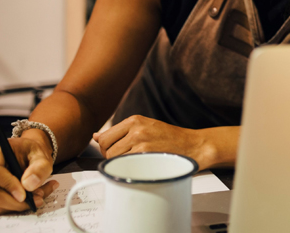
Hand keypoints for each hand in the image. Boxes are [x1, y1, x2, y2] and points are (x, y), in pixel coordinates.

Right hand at [0, 138, 58, 215]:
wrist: (29, 155)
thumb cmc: (33, 152)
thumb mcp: (42, 154)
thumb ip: (39, 167)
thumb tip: (28, 185)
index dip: (7, 185)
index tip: (25, 194)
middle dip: (18, 202)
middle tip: (39, 198)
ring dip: (19, 206)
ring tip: (39, 195)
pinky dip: (16, 207)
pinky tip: (31, 198)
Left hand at [93, 115, 208, 167]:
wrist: (193, 145)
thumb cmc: (171, 139)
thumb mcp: (146, 127)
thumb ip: (121, 132)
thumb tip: (95, 136)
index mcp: (134, 120)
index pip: (104, 136)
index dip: (106, 148)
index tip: (116, 152)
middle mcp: (136, 128)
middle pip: (106, 149)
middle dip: (112, 157)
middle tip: (127, 160)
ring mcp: (140, 142)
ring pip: (113, 159)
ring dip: (121, 164)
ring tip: (137, 163)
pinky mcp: (146, 155)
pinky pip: (125, 166)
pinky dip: (130, 169)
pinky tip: (142, 167)